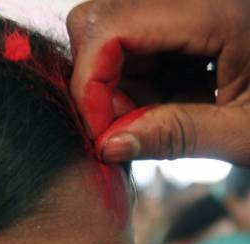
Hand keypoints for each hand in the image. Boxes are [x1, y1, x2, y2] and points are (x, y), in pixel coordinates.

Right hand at [67, 0, 249, 164]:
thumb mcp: (246, 134)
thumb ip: (175, 136)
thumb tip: (108, 146)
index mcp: (223, 8)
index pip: (113, 26)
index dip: (91, 84)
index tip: (103, 136)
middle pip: (104, 18)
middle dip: (100, 83)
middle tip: (127, 129)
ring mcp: (195, 0)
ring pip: (114, 29)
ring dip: (118, 84)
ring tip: (156, 119)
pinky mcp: (192, 14)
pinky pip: (139, 39)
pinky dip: (139, 78)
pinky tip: (167, 102)